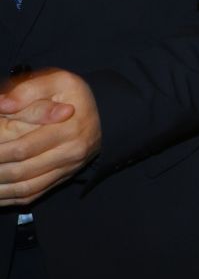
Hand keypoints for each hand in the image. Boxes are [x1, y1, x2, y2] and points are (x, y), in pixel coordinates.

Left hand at [0, 70, 102, 204]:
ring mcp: (67, 168)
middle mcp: (70, 153)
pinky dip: (11, 198)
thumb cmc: (75, 96)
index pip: (24, 148)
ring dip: (1, 189)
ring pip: (27, 188)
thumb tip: (2, 105)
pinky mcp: (63, 177)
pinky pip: (34, 194)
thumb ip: (28, 91)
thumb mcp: (58, 81)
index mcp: (68, 129)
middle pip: (22, 171)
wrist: (107, 114)